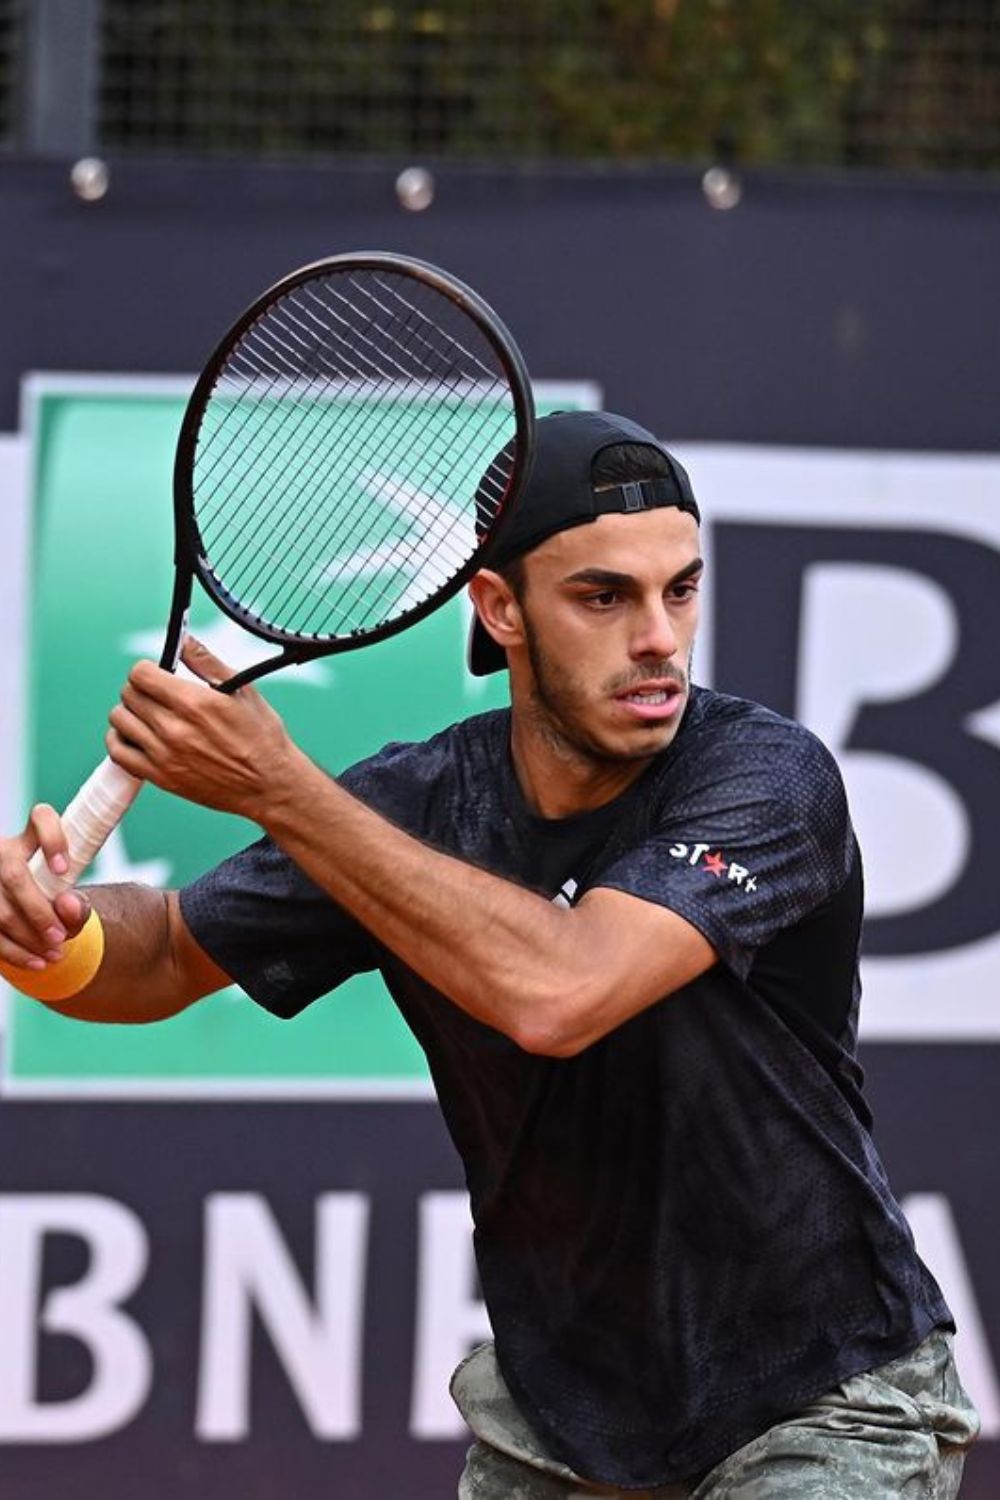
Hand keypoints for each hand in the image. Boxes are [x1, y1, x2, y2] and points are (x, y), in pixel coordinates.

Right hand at [0, 805, 90, 969]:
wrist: (28, 920)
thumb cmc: (51, 904)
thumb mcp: (69, 904)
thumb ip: (76, 906)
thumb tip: (66, 906)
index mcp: (28, 839)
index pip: (41, 818)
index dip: (52, 838)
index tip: (65, 869)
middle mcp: (1, 852)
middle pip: (14, 874)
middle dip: (39, 911)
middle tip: (61, 937)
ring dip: (27, 938)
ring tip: (54, 954)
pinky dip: (14, 952)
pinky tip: (36, 963)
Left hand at [106, 637, 304, 820]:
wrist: (268, 785)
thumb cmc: (261, 737)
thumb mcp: (242, 691)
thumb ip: (206, 662)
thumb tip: (183, 640)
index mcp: (194, 703)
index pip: (141, 674)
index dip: (148, 669)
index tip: (158, 674)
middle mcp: (174, 728)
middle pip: (129, 694)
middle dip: (140, 688)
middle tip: (158, 694)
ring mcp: (164, 755)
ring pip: (120, 720)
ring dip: (130, 712)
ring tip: (149, 715)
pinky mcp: (160, 777)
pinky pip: (119, 753)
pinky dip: (121, 740)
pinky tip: (138, 736)